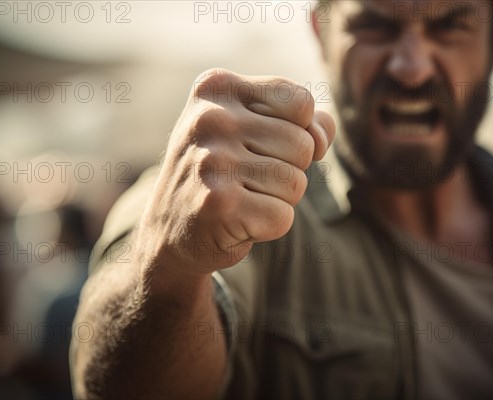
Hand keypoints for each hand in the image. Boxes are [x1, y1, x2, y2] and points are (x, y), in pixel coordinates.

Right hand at [136, 68, 335, 277]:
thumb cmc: (223, 172)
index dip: (299, 132)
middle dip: (288, 169)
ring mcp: (212, 161)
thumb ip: (302, 121)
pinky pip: (283, 216)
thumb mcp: (253, 129)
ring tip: (240, 198)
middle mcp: (210, 118)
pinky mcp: (218, 205)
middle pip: (303, 145)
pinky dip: (270, 226)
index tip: (263, 145)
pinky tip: (237, 221)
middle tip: (246, 178)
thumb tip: (320, 141)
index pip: (301, 102)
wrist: (171, 229)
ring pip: (296, 182)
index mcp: (217, 87)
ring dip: (279, 199)